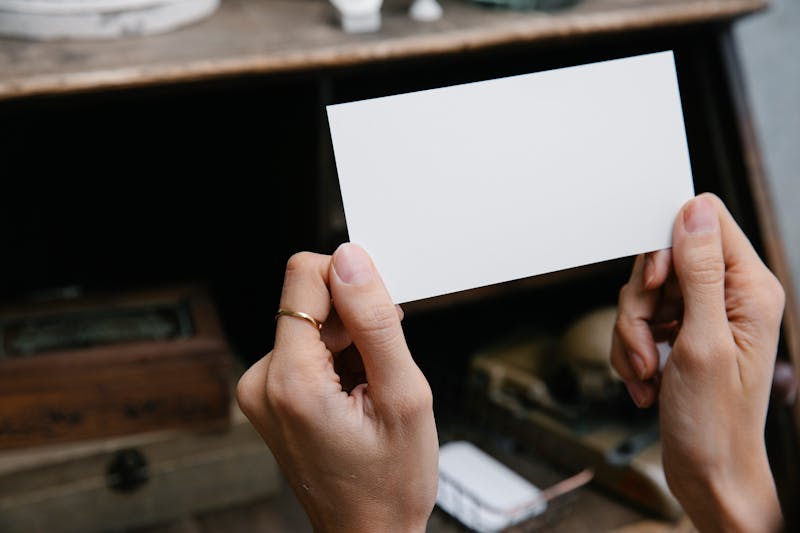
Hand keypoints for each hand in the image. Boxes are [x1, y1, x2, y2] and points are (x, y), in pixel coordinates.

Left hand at [237, 244, 437, 532]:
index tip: (380, 322)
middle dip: (354, 323)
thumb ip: (375, 321)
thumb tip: (352, 259)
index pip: (304, 277)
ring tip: (369, 392)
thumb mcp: (403, 396)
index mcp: (290, 381)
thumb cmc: (389, 482)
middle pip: (308, 301)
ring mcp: (261, 390)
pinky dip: (336, 360)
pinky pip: (305, 347)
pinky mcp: (270, 395)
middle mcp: (261, 381)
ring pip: (311, 323)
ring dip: (349, 345)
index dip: (351, 286)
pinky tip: (355, 395)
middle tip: (382, 371)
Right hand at [611, 193, 784, 531]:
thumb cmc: (714, 422)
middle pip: (663, 261)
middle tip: (647, 342)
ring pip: (644, 295)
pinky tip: (646, 381)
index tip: (654, 285)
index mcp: (749, 289)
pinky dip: (631, 351)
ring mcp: (703, 317)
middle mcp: (729, 297)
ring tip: (646, 371)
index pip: (705, 223)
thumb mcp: (702, 343)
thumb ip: (699, 273)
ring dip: (632, 335)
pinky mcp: (681, 336)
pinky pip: (639, 323)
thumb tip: (694, 211)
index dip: (667, 246)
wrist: (707, 472)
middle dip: (641, 305)